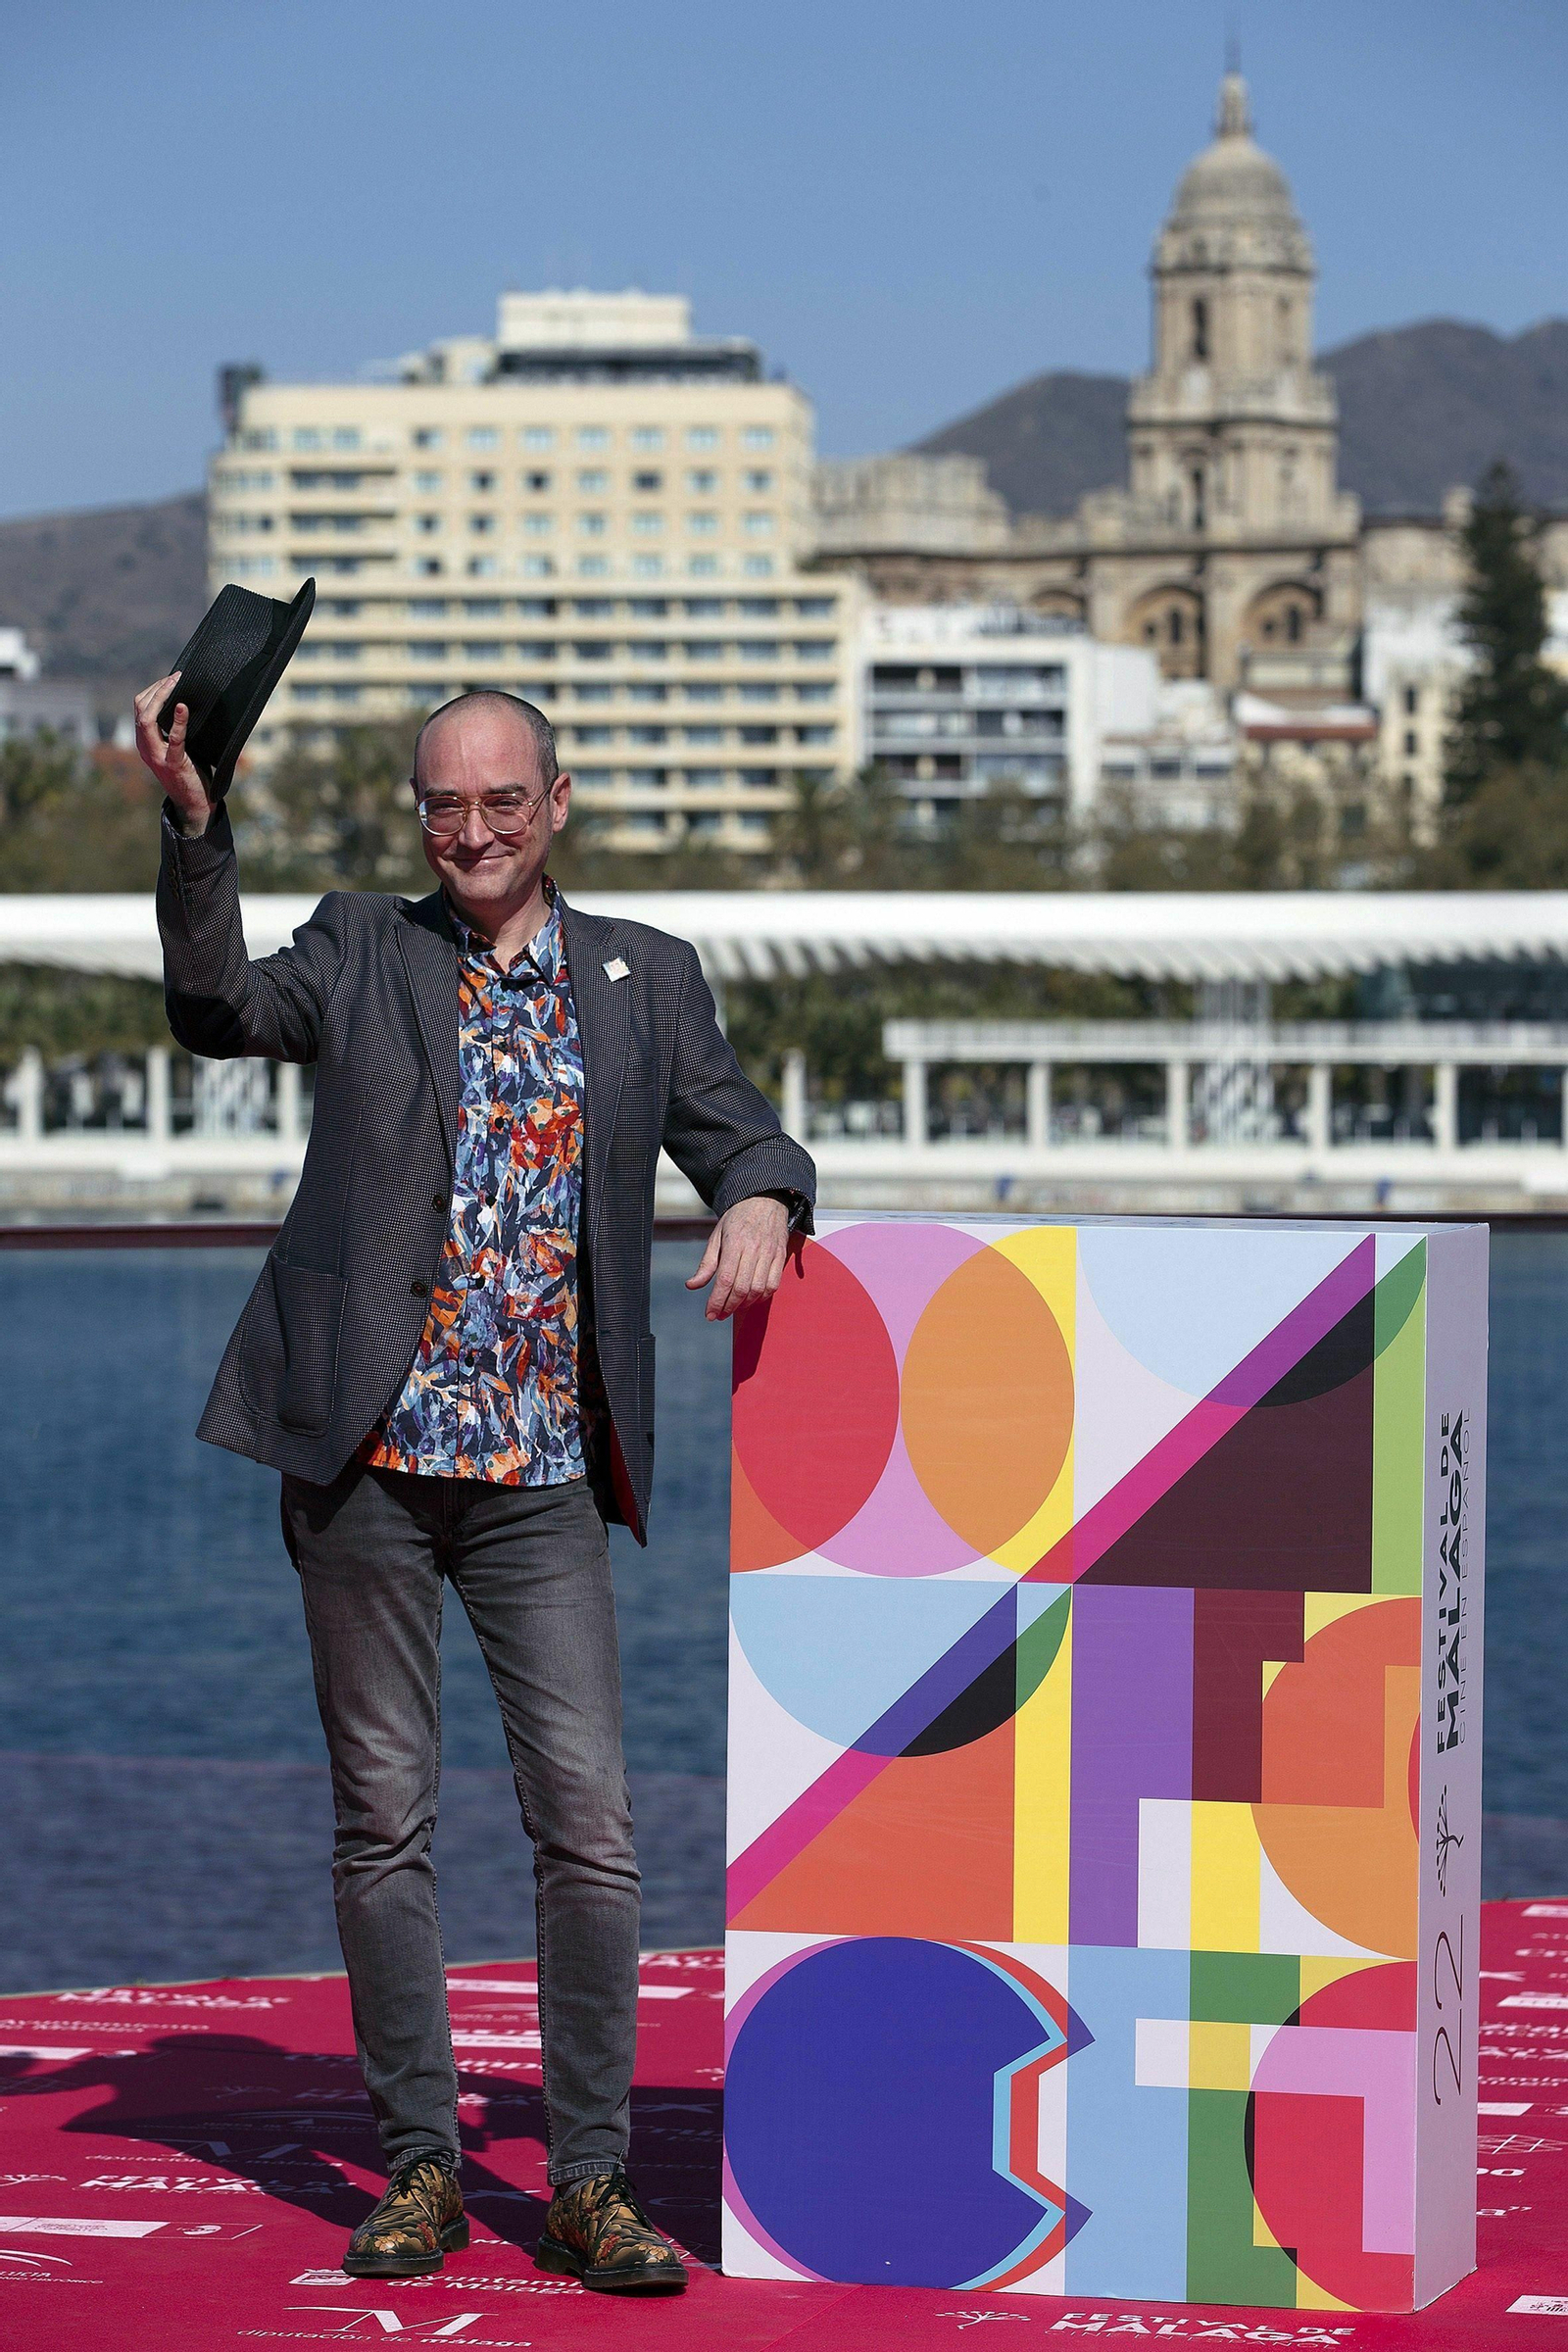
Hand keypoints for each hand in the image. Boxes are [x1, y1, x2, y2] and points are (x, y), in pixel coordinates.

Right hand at [134, 671, 211, 835]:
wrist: (194, 804)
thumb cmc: (190, 773)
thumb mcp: (177, 748)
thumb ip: (174, 730)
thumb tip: (186, 702)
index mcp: (145, 742)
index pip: (140, 708)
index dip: (153, 690)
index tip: (171, 679)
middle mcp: (145, 747)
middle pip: (140, 709)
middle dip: (157, 689)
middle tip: (176, 677)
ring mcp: (156, 756)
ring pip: (147, 720)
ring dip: (162, 698)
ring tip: (176, 684)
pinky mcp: (173, 764)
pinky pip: (173, 739)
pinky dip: (177, 721)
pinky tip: (182, 708)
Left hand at [686, 1195, 789, 1321]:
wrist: (765, 1199)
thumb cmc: (737, 1219)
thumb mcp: (717, 1236)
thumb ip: (706, 1263)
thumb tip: (692, 1285)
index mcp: (734, 1242)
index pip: (725, 1279)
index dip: (717, 1301)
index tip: (710, 1314)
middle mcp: (753, 1249)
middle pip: (742, 1288)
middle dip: (729, 1306)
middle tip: (719, 1315)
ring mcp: (769, 1253)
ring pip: (758, 1289)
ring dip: (745, 1304)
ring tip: (733, 1308)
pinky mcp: (780, 1256)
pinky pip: (773, 1284)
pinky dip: (762, 1297)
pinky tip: (751, 1299)